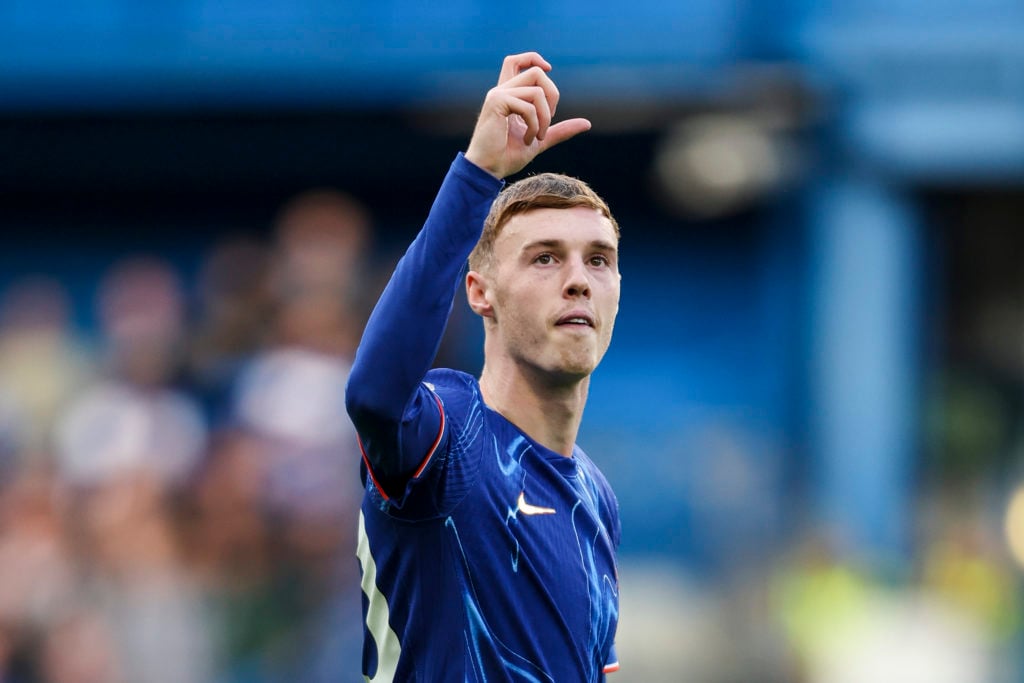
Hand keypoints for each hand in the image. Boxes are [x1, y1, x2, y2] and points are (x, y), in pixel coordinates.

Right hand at [464, 52, 591, 178]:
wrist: (488, 170)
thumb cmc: (507, 156)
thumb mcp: (540, 140)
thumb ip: (559, 130)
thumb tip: (587, 123)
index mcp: (508, 95)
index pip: (516, 61)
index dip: (534, 58)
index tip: (549, 72)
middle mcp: (501, 90)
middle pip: (535, 72)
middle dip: (552, 95)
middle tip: (550, 120)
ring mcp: (498, 95)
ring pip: (536, 90)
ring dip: (545, 117)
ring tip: (537, 137)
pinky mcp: (496, 103)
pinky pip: (528, 106)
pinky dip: (535, 125)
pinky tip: (528, 140)